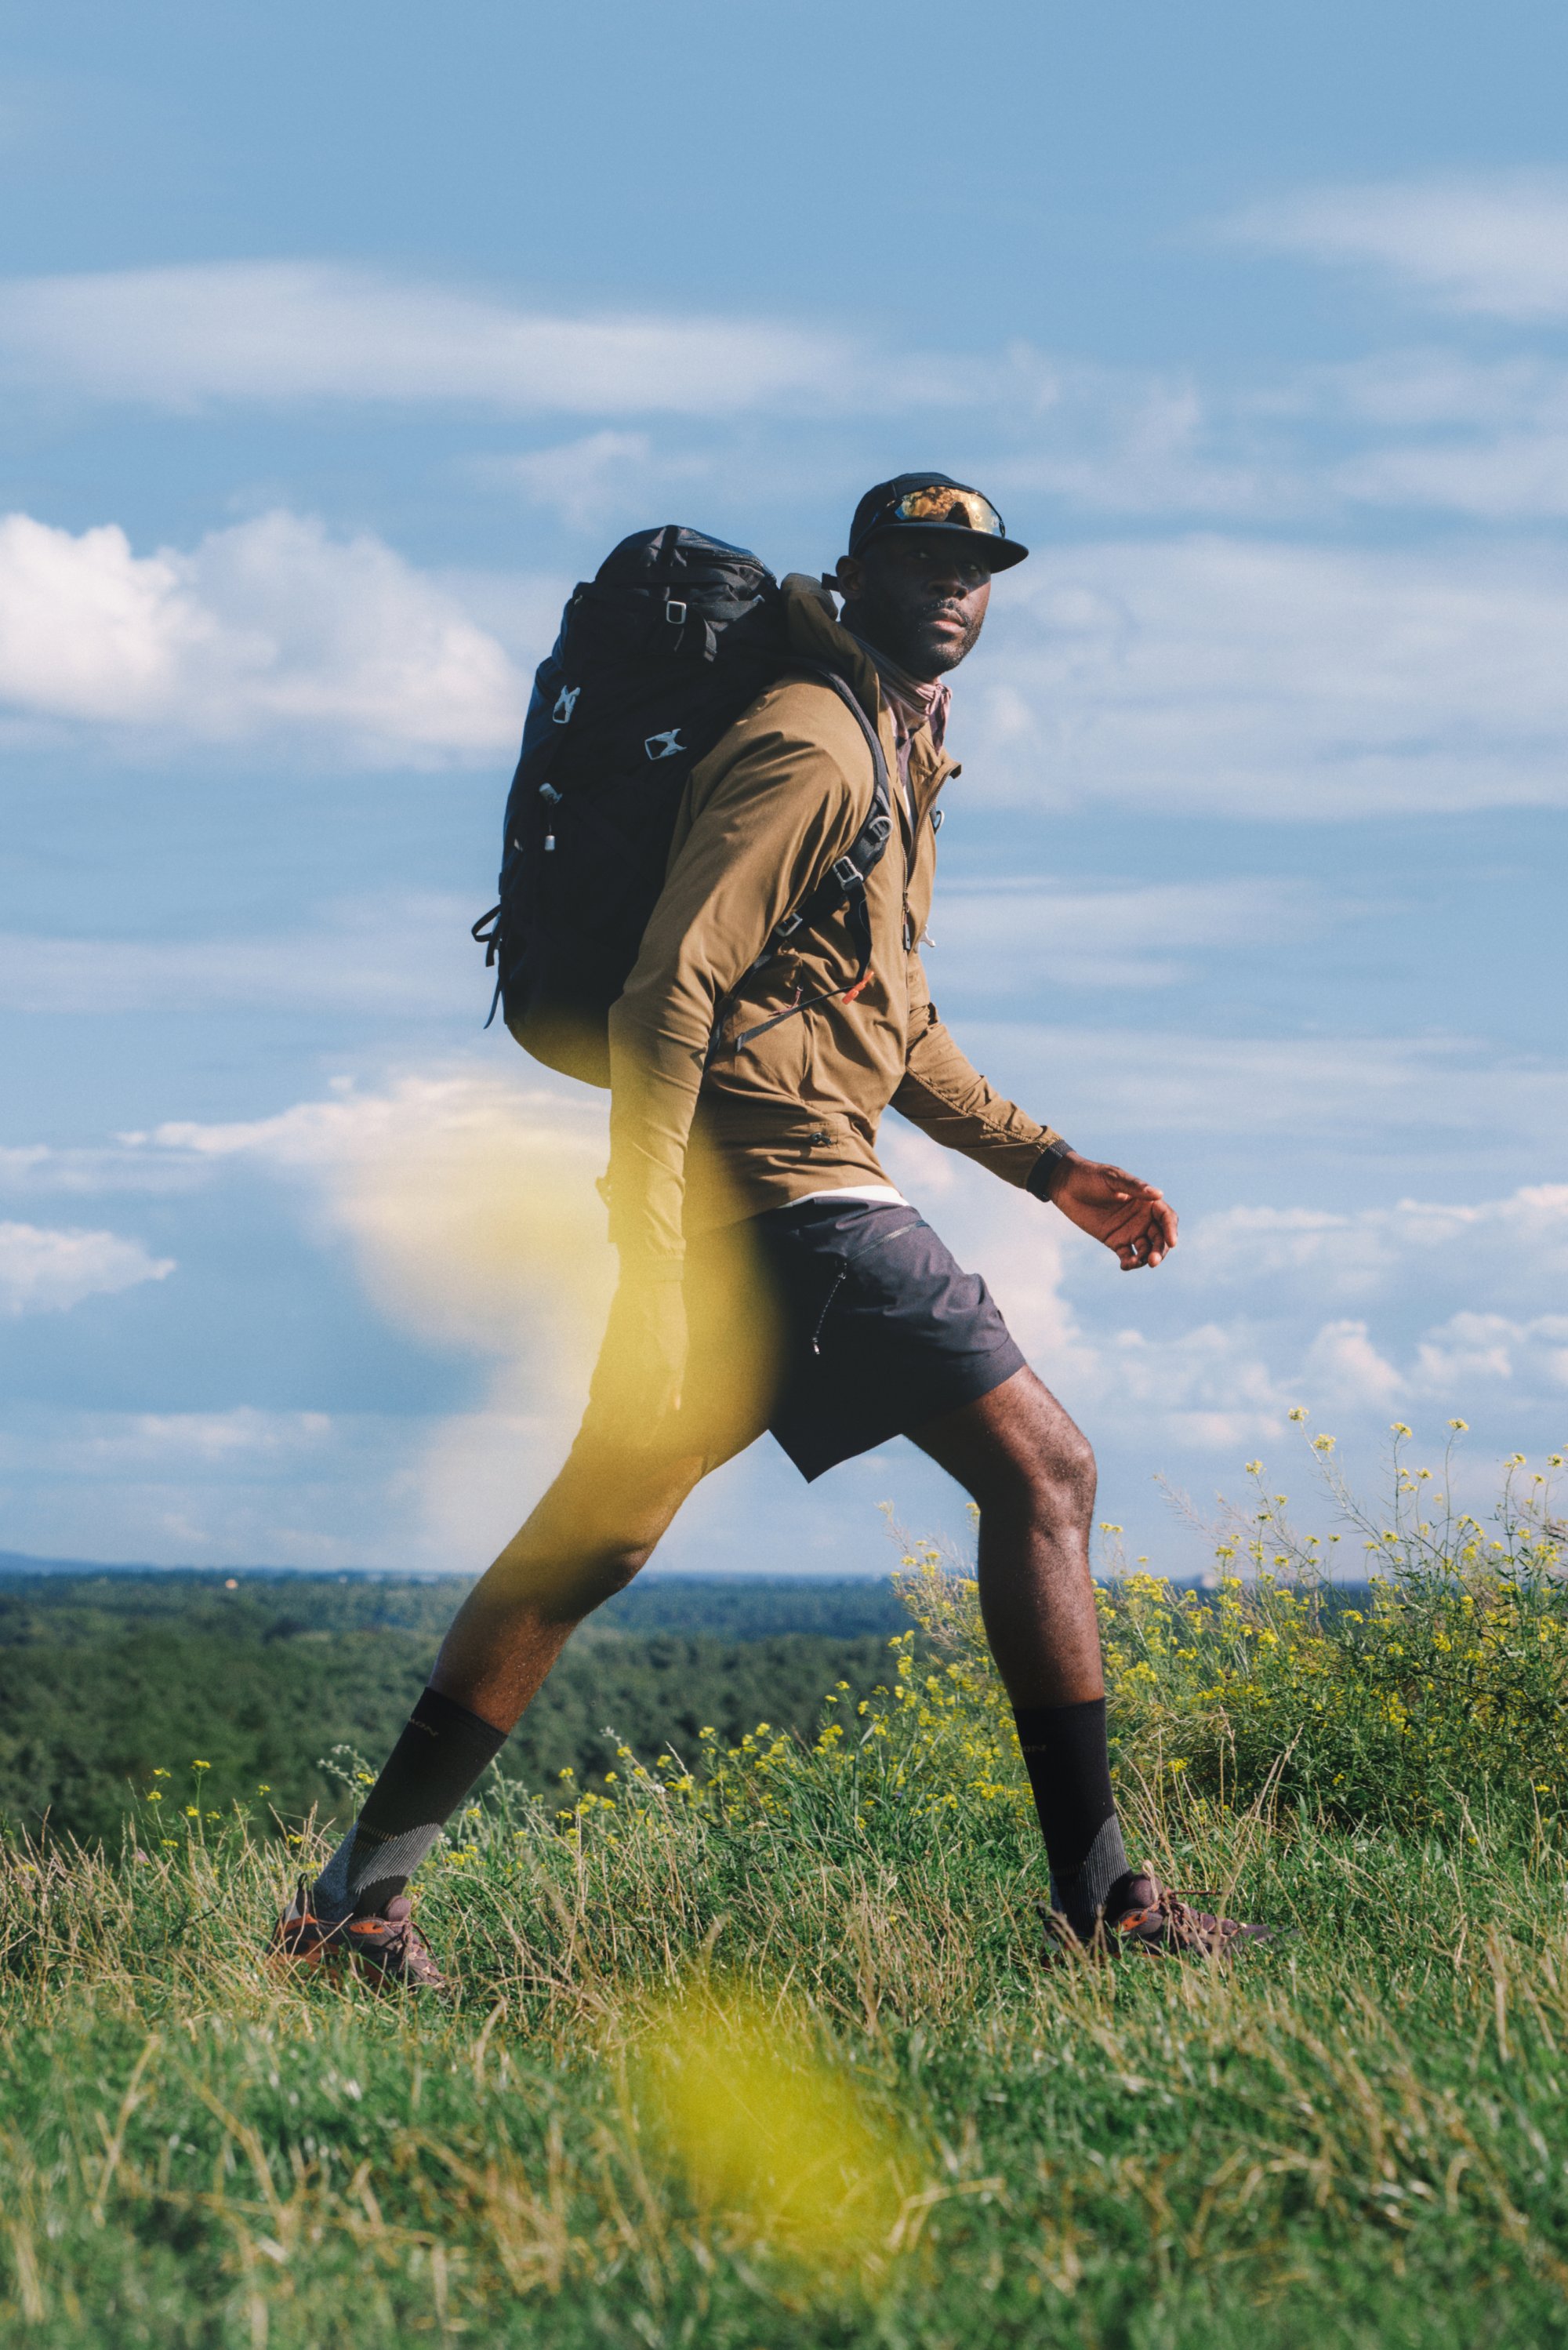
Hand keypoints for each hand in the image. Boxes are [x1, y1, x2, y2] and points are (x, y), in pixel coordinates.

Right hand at [587, 1266, 688, 1437]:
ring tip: (598, 1438)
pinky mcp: (607, 1354)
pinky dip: (596, 1402)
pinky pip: (600, 1385)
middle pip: (629, 1415)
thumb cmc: (671, 1318)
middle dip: (621, 1435)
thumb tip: (675, 1408)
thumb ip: (677, 1382)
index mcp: (665, 1373)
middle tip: (613, 1447)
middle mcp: (643, 1373)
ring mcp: (622, 1365)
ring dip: (604, 1424)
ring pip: (610, 1404)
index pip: (653, 1415)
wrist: (649, 1286)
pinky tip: (593, 1413)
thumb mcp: (682, 1350)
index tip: (637, 1447)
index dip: (644, 1434)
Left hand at [1047, 1154, 1176, 1269]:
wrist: (1066, 1186)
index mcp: (1146, 1201)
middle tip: (1153, 1261)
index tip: (1171, 1242)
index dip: (1171, 1230)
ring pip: (1147, 1249)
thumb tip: (1159, 1194)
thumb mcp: (1113, 1178)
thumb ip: (1135, 1187)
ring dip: (1146, 1259)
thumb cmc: (1091, 1176)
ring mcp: (1130, 1230)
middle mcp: (1143, 1217)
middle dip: (1160, 1250)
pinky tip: (1125, 1265)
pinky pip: (1128, 1255)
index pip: (1166, 1217)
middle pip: (1160, 1237)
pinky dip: (1130, 1262)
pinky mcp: (1115, 1241)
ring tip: (1135, 1263)